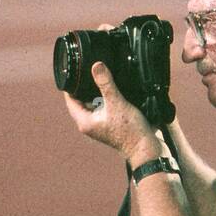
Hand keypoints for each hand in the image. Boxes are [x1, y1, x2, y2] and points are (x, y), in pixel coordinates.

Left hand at [62, 22, 157, 164]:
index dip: (71, 84)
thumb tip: (96, 66)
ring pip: (92, 103)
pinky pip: (102, 107)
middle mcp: (89, 124)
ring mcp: (99, 124)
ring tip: (103, 78)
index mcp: (84, 121)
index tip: (76, 70)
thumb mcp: (116, 103)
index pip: (70, 99)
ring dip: (96, 92)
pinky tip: (113, 90)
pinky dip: (105, 98)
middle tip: (90, 70)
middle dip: (85, 86)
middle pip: (81, 100)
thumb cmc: (130, 131)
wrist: (145, 149)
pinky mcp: (109, 124)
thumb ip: (106, 84)